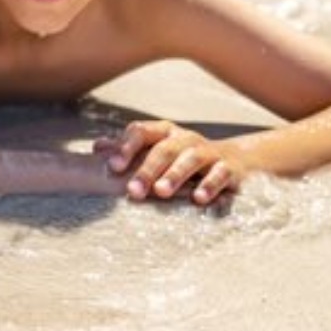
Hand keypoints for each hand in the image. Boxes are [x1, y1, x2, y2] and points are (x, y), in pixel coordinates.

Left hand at [99, 120, 246, 205]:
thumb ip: (127, 149)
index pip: (141, 132)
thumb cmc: (182, 157)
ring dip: (175, 175)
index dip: (126, 147)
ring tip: (161, 192)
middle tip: (133, 191)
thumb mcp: (156, 150)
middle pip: (164, 149)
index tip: (113, 166)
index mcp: (163, 132)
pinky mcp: (229, 168)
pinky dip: (210, 186)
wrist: (233, 160)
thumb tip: (97, 147)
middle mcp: (185, 139)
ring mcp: (209, 152)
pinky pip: (220, 175)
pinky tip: (198, 199)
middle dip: (147, 170)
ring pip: (190, 159)